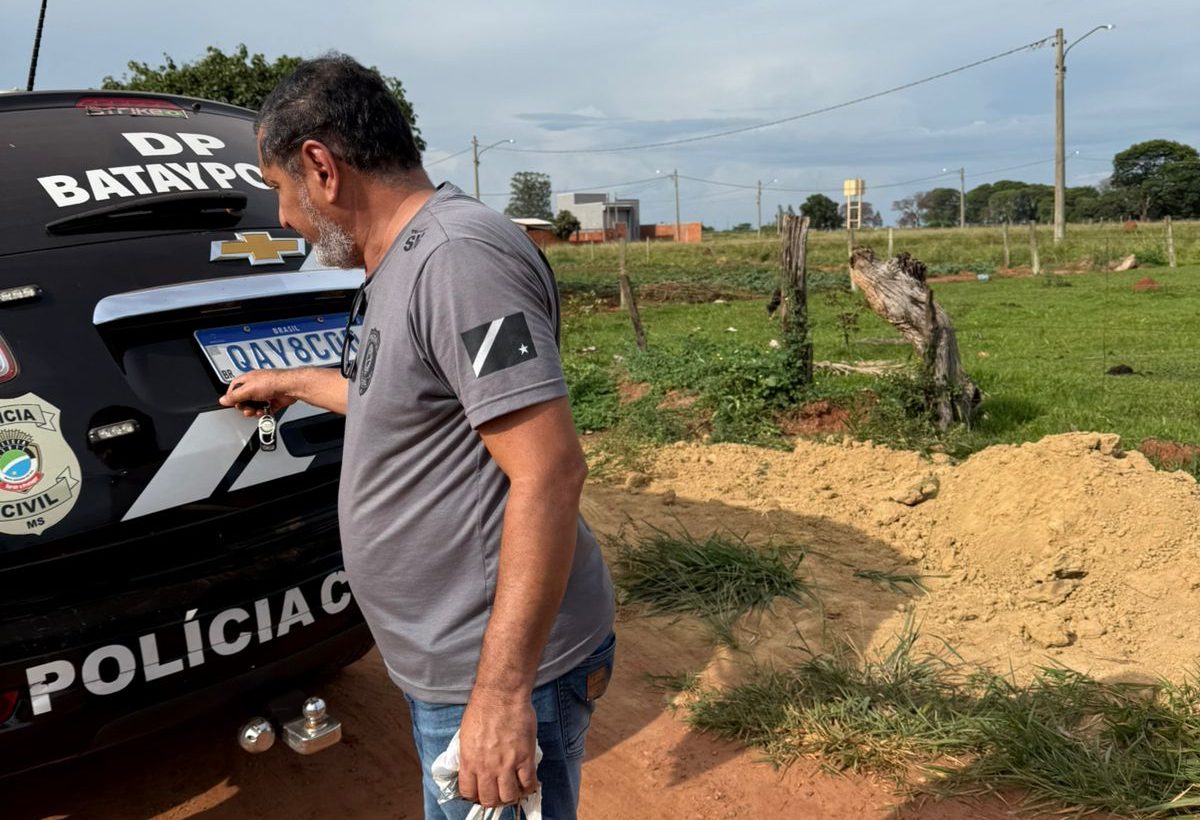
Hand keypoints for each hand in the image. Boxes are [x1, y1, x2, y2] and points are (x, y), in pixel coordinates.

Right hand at [218, 370, 299, 416]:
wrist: (289, 387)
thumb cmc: (272, 382)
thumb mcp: (248, 390)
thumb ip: (234, 396)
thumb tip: (223, 400)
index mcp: (248, 379)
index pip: (234, 387)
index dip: (232, 396)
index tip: (231, 404)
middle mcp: (257, 385)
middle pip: (245, 398)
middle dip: (244, 406)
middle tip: (246, 408)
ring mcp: (266, 393)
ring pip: (255, 405)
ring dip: (254, 410)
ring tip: (256, 411)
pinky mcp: (274, 400)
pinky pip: (265, 409)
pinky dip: (264, 412)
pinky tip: (264, 412)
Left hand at [456, 690, 538, 808]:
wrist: (501, 694)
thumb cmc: (483, 707)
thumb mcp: (466, 734)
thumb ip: (470, 754)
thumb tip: (473, 767)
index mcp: (468, 761)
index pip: (468, 792)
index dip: (474, 795)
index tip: (480, 791)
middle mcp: (486, 767)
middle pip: (489, 800)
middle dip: (493, 800)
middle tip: (498, 792)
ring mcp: (506, 764)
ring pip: (508, 796)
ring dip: (510, 796)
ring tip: (513, 788)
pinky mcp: (524, 758)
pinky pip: (528, 783)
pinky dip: (528, 787)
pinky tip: (527, 782)